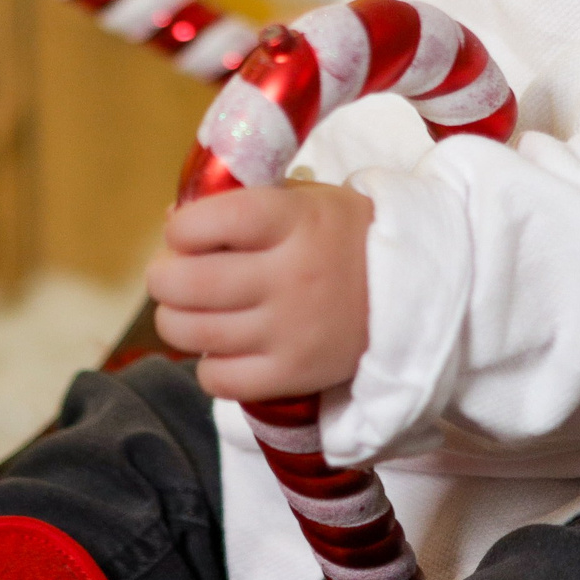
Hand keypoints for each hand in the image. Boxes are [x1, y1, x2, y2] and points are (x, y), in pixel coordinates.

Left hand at [148, 181, 372, 401]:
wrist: (416, 293)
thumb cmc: (346, 237)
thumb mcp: (306, 200)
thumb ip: (243, 204)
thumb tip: (172, 223)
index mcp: (295, 222)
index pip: (212, 221)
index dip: (182, 228)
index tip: (182, 232)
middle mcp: (291, 277)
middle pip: (189, 282)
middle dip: (163, 278)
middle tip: (171, 275)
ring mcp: (292, 331)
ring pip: (193, 332)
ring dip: (174, 320)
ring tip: (188, 310)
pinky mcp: (294, 376)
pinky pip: (219, 378)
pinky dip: (208, 364)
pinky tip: (222, 347)